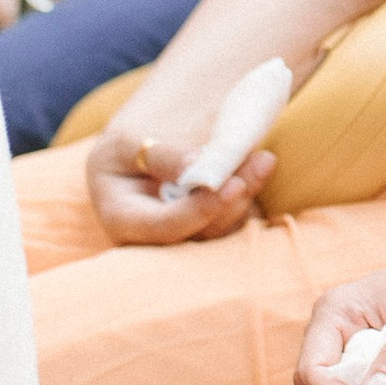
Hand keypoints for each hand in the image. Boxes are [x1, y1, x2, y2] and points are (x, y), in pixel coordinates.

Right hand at [85, 118, 273, 247]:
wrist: (129, 162)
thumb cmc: (122, 152)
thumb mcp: (126, 144)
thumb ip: (160, 156)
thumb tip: (194, 166)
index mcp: (122, 221)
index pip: (165, 225)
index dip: (201, 209)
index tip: (232, 185)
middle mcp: (153, 240)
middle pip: (201, 230)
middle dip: (233, 198)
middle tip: (262, 161)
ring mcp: (181, 239)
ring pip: (222, 227)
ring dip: (247, 194)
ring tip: (263, 160)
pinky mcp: (205, 232)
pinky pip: (232, 222)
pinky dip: (247, 196)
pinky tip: (257, 167)